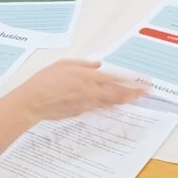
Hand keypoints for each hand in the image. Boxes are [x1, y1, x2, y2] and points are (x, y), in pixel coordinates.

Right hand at [6, 59, 146, 122]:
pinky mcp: (80, 113)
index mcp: (87, 76)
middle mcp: (90, 91)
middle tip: (144, 94)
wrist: (33, 102)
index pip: (115, 79)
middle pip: (117, 94)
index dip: (131, 82)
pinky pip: (98, 109)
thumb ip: (83, 64)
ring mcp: (86, 104)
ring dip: (123, 101)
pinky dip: (107, 107)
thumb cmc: (45, 81)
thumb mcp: (64, 64)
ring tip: (133, 99)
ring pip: (110, 103)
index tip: (142, 83)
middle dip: (133, 94)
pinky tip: (113, 106)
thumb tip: (97, 65)